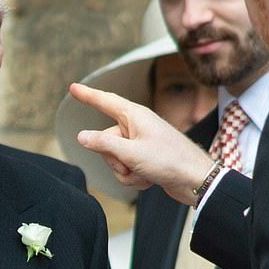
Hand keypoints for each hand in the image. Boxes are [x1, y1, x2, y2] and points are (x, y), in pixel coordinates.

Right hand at [69, 83, 214, 204]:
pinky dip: (134, 177)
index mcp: (134, 116)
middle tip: (131, 165)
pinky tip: (150, 180)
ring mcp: (141, 142)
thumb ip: (103, 144)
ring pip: (115, 158)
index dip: (87, 95)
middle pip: (106, 140)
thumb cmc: (169, 161)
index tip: (72, 88)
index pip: (104, 101)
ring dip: (126, 172)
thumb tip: (81, 136)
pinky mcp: (145, 158)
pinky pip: (127, 168)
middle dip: (114, 159)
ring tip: (144, 174)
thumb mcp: (131, 153)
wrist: (196, 181)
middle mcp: (137, 126)